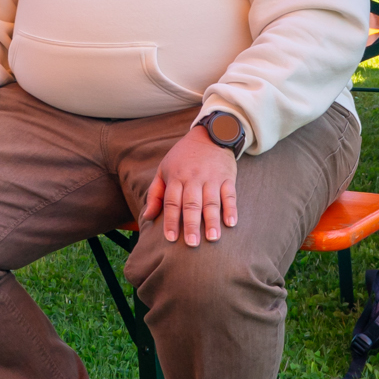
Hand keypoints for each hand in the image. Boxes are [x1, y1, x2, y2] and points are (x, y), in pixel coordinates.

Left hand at [142, 126, 238, 247]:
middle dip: (191, 224)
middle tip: (192, 244)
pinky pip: (230, 195)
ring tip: (212, 238)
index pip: (172, 202)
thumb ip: (155, 193)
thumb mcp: (164, 169)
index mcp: (176, 177)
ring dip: (212, 221)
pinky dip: (231, 209)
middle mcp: (194, 178)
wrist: (210, 135)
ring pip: (211, 202)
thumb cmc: (183, 156)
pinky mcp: (227, 178)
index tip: (171, 238)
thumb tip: (147, 216)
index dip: (171, 220)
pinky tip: (231, 223)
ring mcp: (212, 178)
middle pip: (191, 204)